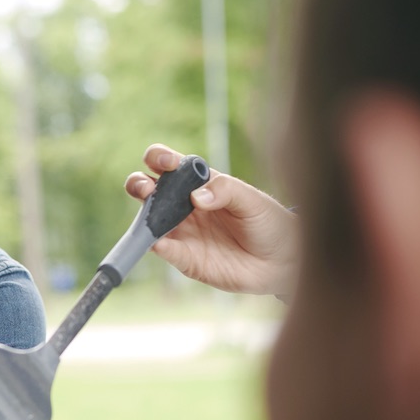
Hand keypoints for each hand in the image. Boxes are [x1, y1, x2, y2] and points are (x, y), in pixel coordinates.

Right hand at [125, 144, 299, 295]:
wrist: (281, 261)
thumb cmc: (268, 223)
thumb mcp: (252, 199)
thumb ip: (226, 190)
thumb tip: (196, 197)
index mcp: (198, 183)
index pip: (169, 165)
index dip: (160, 158)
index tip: (166, 163)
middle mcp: (182, 206)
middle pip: (146, 189)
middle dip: (138, 184)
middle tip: (147, 189)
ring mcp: (181, 232)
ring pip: (147, 220)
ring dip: (142, 216)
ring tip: (149, 216)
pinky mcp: (184, 258)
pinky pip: (164, 250)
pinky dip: (157, 246)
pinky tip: (159, 243)